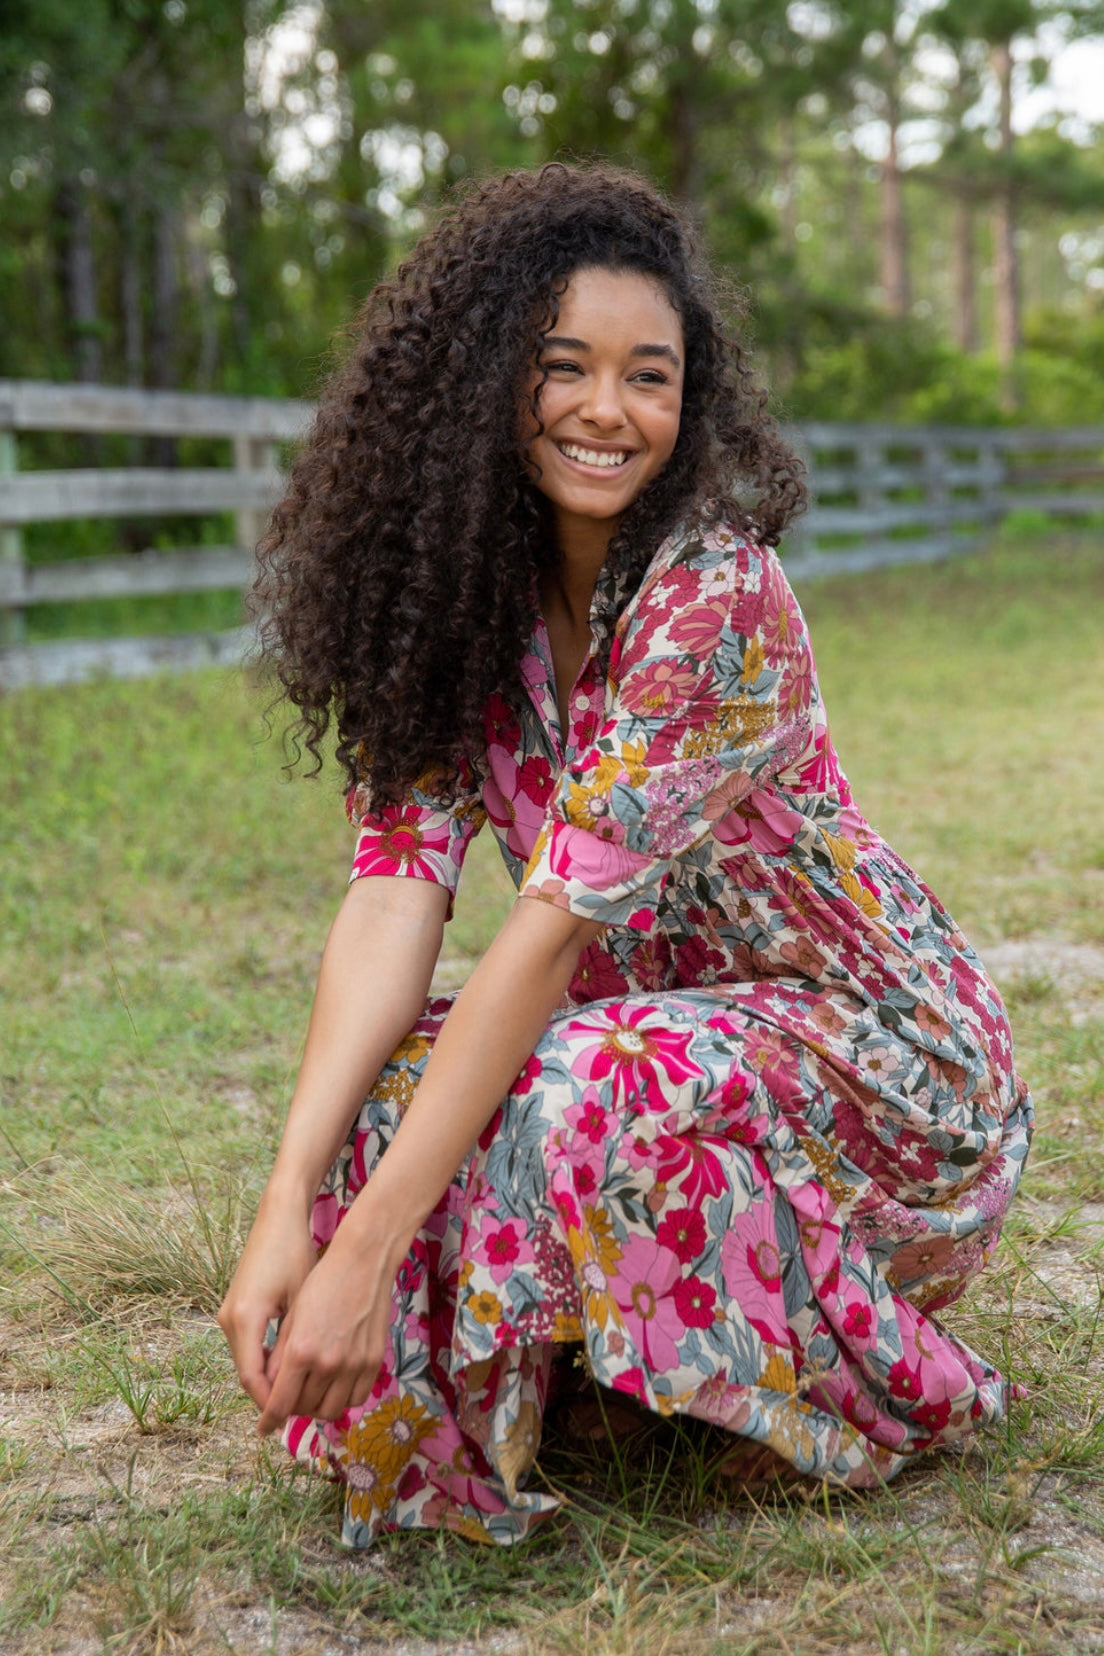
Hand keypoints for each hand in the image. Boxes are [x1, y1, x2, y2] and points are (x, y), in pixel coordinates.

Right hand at [217, 1194, 317, 1413]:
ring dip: (269, 1378)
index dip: (270, 1404)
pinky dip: (266, 1359)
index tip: (286, 1424)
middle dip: (271, 1395)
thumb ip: (295, 1344)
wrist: (278, 1217)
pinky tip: (289, 1367)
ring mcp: (230, 1312)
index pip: (251, 1378)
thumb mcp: (302, 1302)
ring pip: (248, 1359)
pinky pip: (249, 1344)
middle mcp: (230, 1318)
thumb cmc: (297, 1253)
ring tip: (298, 1396)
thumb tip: (297, 1386)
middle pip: (247, 1372)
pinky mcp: (236, 1307)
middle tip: (297, 1416)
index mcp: (245, 1318)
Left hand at [253, 1218, 403, 1435]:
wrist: (363, 1263)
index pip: (280, 1403)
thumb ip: (280, 1358)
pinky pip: (356, 1398)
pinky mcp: (373, 1361)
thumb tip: (272, 1389)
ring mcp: (354, 1364)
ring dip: (317, 1407)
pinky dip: (342, 1399)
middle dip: (292, 1409)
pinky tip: (334, 1387)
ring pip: (331, 1410)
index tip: (263, 1428)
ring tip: (311, 1394)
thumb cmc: (322, 1283)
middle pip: (305, 1409)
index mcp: (301, 1351)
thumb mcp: (293, 1318)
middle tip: (288, 1400)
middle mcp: (328, 1363)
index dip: (268, 1419)